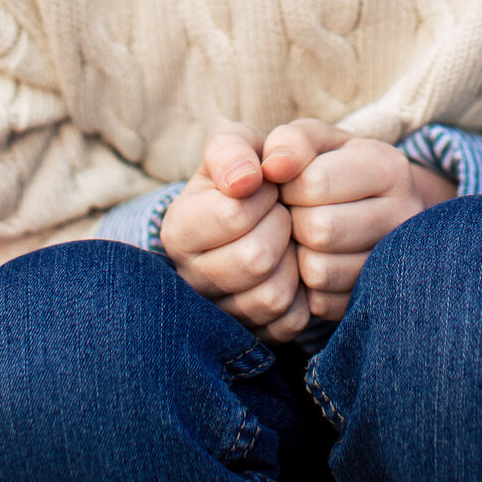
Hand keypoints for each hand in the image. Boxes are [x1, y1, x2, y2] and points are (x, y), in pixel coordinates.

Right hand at [159, 123, 310, 340]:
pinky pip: (291, 321)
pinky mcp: (253, 337)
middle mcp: (190, 280)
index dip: (264, 193)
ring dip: (293, 260)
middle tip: (280, 212)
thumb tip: (246, 179)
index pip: (233, 214)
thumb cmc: (245, 173)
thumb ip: (233, 149)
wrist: (255, 213)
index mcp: (177, 230)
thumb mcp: (233, 145)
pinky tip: (291, 267)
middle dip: (281, 226)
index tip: (267, 186)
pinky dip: (304, 292)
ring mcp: (220, 314)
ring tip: (285, 239)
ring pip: (273, 296)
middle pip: (255, 258)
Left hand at [262, 119, 454, 321]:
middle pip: (319, 230)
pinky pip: (322, 304)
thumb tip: (272, 167)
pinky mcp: (377, 300)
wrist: (368, 208)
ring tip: (306, 236)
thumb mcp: (315, 141)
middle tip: (297, 213)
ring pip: (320, 271)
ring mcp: (396, 263)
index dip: (288, 185)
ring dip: (299, 255)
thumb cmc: (330, 166)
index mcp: (389, 167)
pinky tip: (315, 261)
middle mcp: (405, 215)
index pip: (314, 183)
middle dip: (294, 221)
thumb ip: (292, 141)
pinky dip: (306, 287)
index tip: (292, 185)